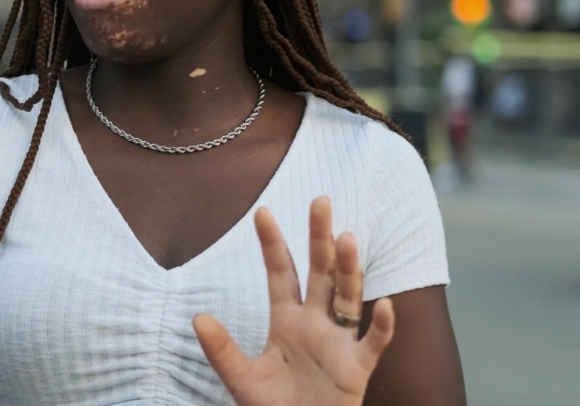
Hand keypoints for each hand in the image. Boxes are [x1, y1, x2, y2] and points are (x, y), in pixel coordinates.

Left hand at [193, 197, 394, 405]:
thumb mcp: (241, 379)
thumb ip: (221, 350)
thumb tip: (197, 317)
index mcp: (287, 320)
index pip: (280, 273)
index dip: (272, 243)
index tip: (262, 211)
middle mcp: (315, 323)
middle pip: (320, 272)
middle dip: (319, 238)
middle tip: (320, 201)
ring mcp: (339, 342)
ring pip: (347, 296)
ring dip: (349, 269)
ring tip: (347, 238)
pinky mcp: (357, 367)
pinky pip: (373, 342)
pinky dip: (381, 324)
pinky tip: (382, 303)